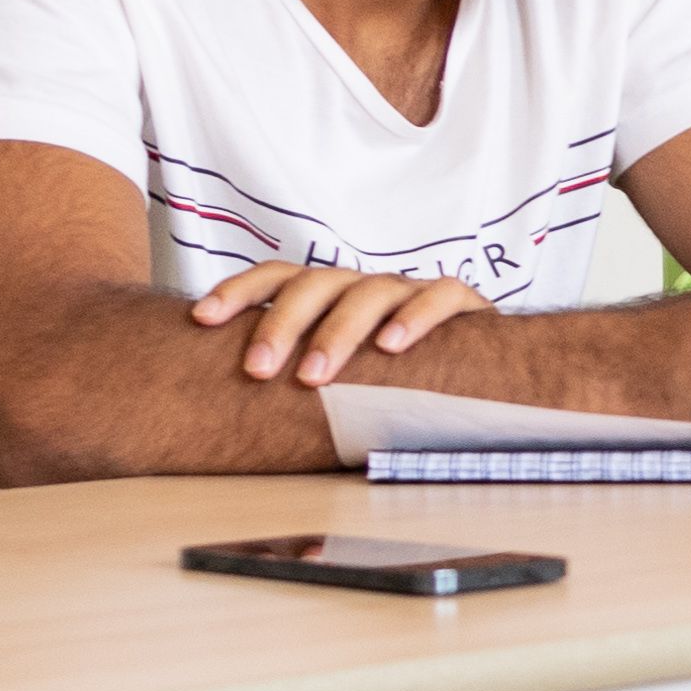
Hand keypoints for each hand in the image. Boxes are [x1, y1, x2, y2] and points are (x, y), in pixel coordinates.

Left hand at [193, 260, 496, 388]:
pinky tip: (393, 346)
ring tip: (315, 376)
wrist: (489, 371)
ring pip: (371, 291)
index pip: (279, 277)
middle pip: (317, 284)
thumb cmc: (399, 382)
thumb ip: (303, 379)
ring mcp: (412, 291)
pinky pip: (438, 296)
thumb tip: (229, 413)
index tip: (202, 319)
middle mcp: (367, 287)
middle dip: (281, 325)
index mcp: (332, 297)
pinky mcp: (462, 303)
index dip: (238, 291)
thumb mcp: (344, 378)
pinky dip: (415, 317)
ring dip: (338, 332)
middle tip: (257, 371)